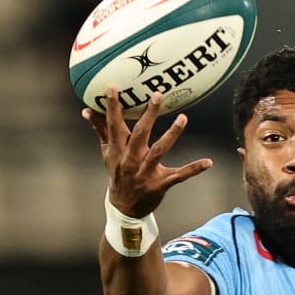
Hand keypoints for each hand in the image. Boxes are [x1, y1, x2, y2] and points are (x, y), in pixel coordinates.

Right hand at [82, 86, 213, 217]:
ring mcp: (146, 173)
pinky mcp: (161, 184)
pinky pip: (180, 175)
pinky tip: (208, 162)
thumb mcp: (108, 153)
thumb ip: (100, 130)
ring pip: (160, 150)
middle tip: (158, 94)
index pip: (114, 125)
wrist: (125, 207)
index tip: (113, 87)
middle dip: (149, 114)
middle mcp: (131, 160)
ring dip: (172, 134)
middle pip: (140, 134)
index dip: (113, 107)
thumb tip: (87, 110)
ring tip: (183, 118)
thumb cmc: (118, 174)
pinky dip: (194, 169)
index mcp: (118, 150)